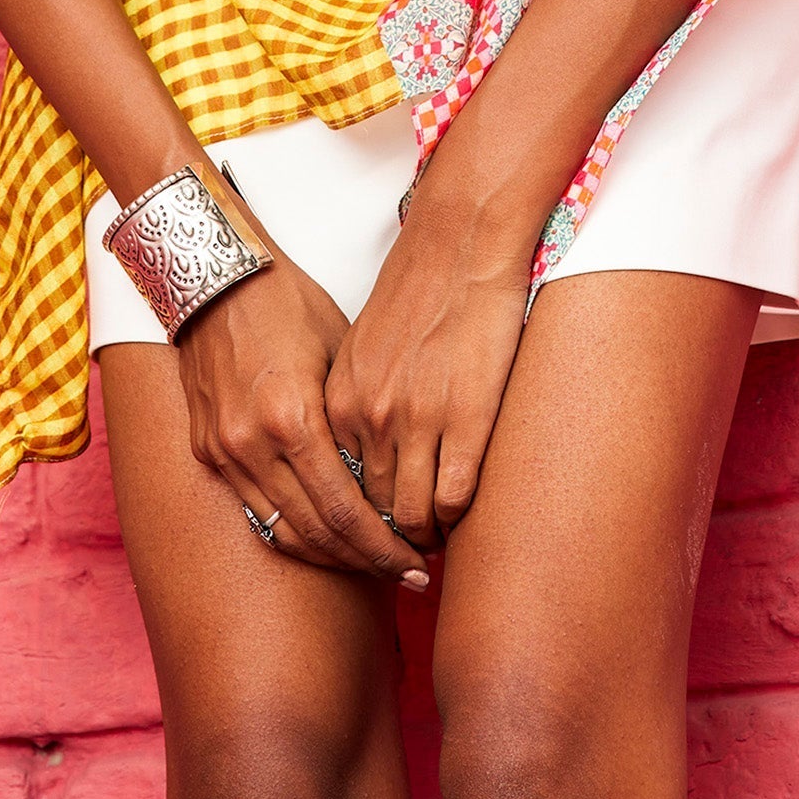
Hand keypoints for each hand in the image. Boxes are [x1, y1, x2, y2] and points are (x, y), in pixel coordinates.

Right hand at [175, 250, 430, 587]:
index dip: (386, 548)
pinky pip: (255, 512)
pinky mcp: (207, 451)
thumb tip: (396, 478)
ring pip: (283, 534)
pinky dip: (292, 534)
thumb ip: (358, 423)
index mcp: (293, 419)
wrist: (215, 277)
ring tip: (372, 565)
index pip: (345, 512)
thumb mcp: (340, 355)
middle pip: (317, 535)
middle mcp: (253, 445)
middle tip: (408, 575)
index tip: (418, 565)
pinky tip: (324, 540)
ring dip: (331, 557)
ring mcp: (224, 452)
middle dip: (367, 562)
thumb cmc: (288, 303)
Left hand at [324, 183, 531, 548]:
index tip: (369, 536)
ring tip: (437, 539)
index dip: (352, 522)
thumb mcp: (356, 349)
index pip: (333, 489)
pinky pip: (454, 495)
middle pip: (370, 511)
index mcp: (336, 401)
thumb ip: (349, 402)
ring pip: (412, 513)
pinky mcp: (466, 418)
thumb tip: (355, 456)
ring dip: (425, 534)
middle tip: (406, 555)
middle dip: (386, 540)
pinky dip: (456, 514)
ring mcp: (417, 420)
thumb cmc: (412, 289)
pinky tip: (462, 512)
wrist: (459, 243)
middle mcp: (369, 416)